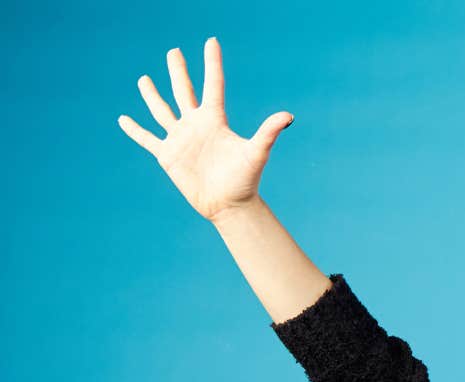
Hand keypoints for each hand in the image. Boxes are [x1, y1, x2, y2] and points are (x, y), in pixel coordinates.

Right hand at [117, 38, 294, 222]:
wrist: (229, 205)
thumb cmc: (245, 179)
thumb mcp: (256, 152)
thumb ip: (268, 132)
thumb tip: (288, 116)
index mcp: (215, 120)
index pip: (212, 84)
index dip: (212, 63)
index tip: (211, 41)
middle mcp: (196, 125)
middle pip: (183, 91)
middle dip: (178, 71)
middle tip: (173, 52)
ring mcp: (180, 139)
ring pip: (162, 110)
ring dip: (152, 95)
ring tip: (144, 79)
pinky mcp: (167, 155)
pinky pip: (147, 139)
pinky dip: (135, 130)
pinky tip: (123, 120)